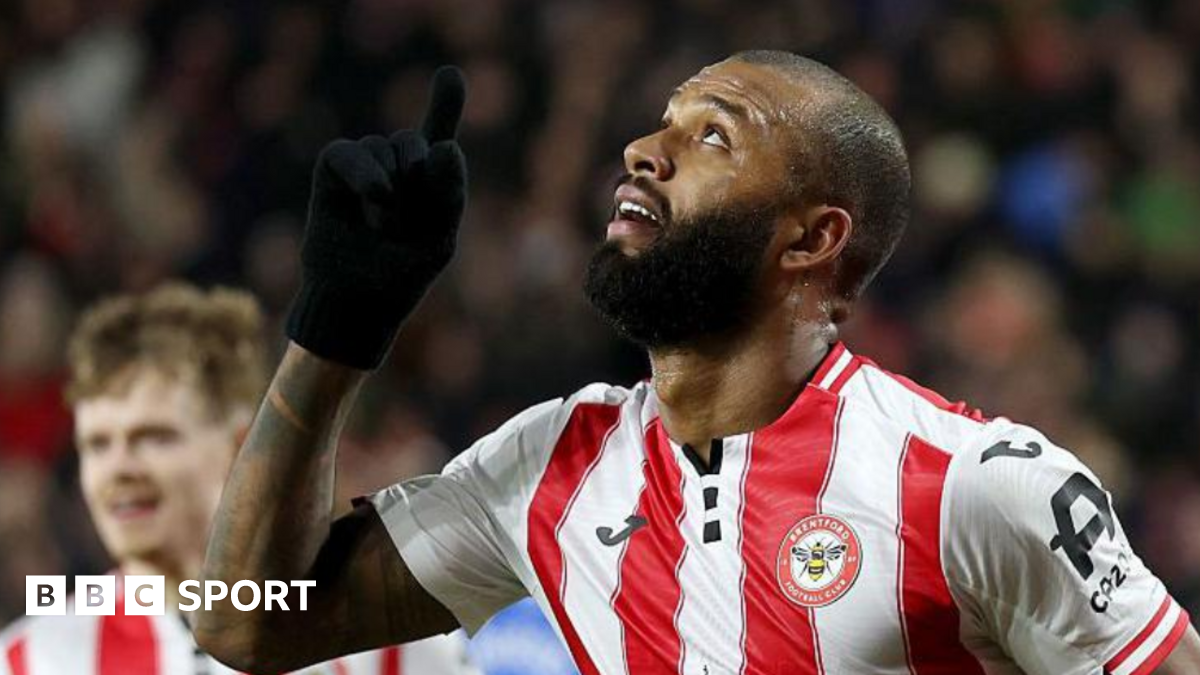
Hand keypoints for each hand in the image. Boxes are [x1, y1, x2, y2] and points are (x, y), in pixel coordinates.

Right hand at [286, 66, 467, 368]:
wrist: (359, 301)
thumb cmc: (401, 276)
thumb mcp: (439, 237)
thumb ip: (449, 192)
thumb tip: (447, 145)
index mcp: (428, 182)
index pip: (438, 135)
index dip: (444, 102)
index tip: (450, 75)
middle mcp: (396, 168)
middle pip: (416, 142)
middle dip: (420, 178)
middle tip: (408, 222)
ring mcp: (364, 166)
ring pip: (387, 146)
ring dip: (393, 188)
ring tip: (385, 226)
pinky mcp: (333, 170)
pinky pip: (349, 152)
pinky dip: (366, 174)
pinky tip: (376, 198)